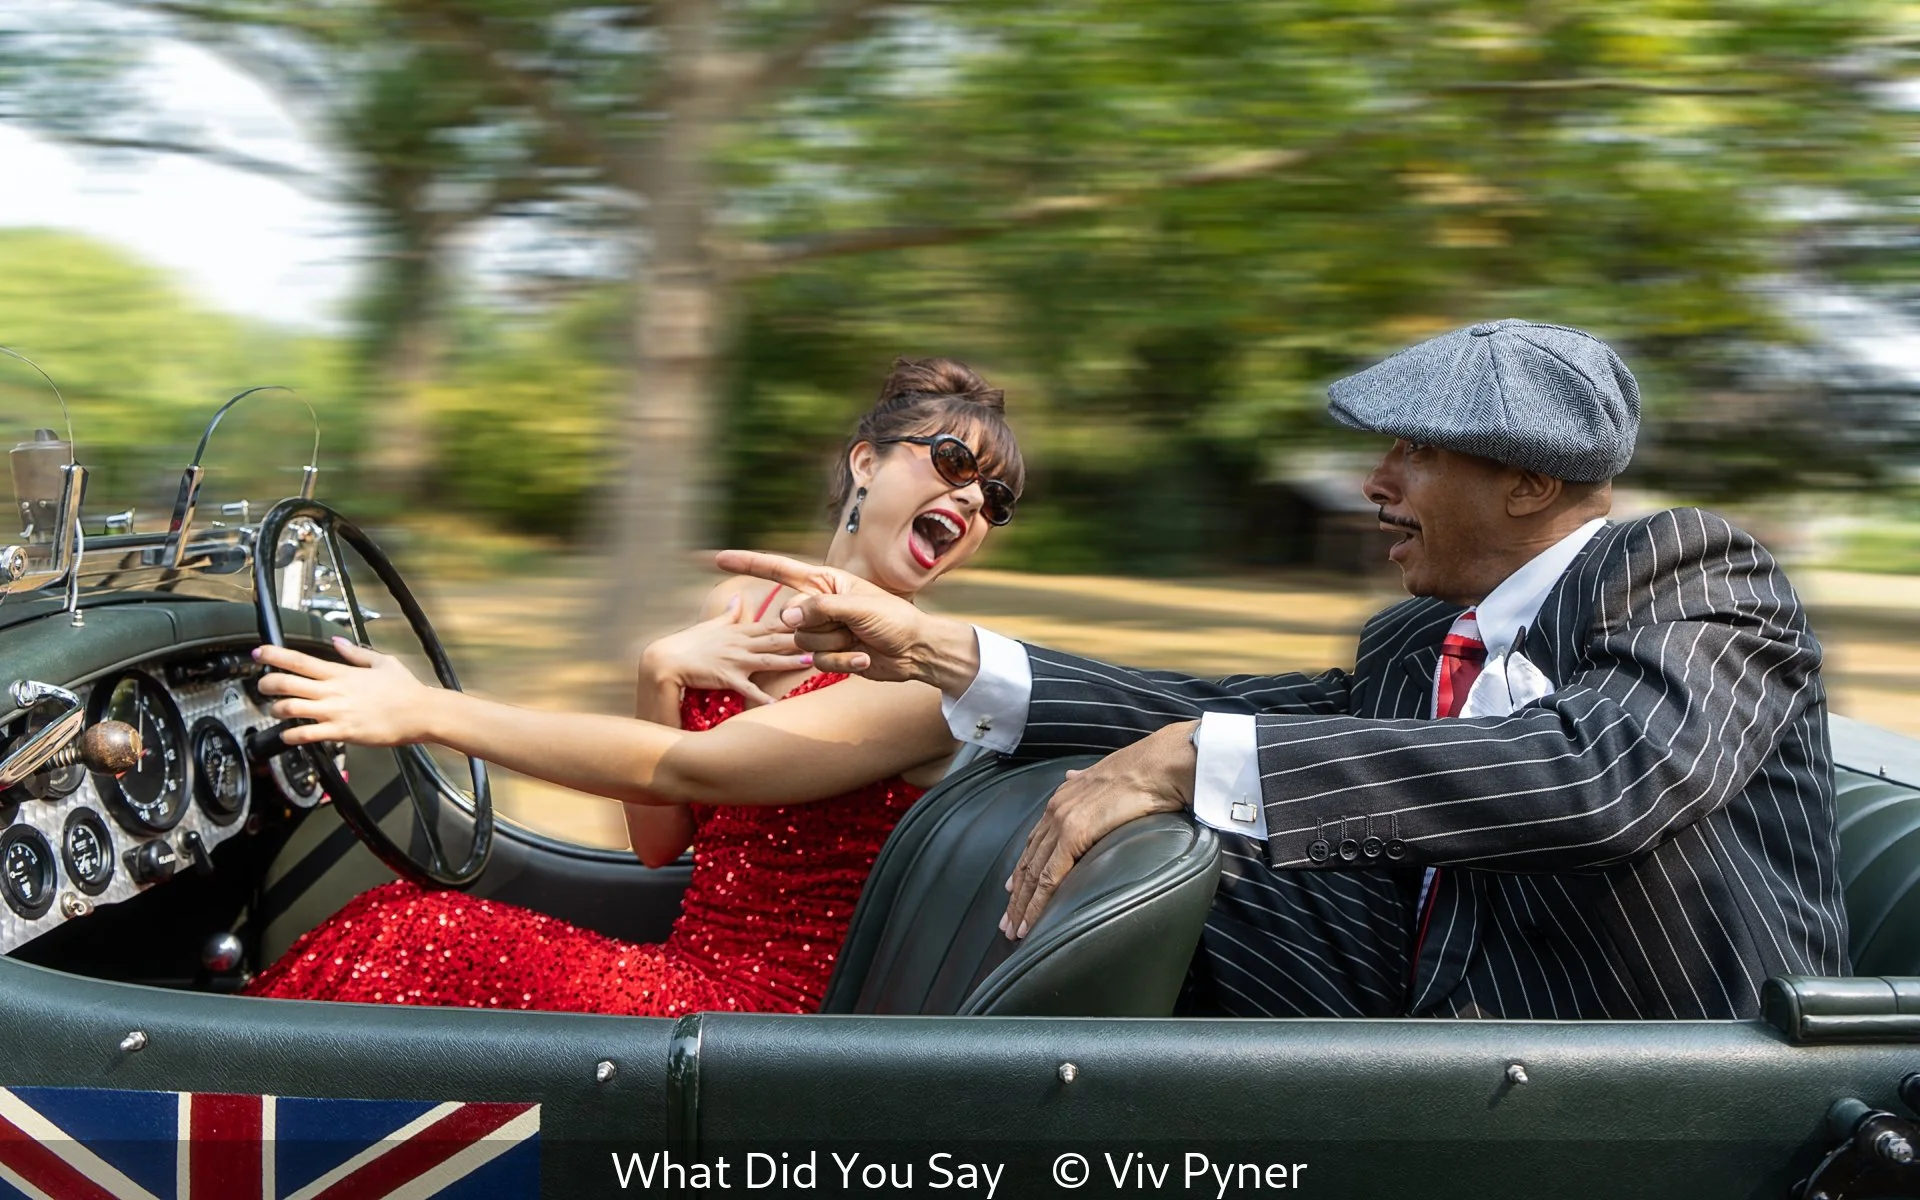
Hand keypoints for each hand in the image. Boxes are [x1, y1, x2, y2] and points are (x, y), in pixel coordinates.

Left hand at [253, 637, 433, 746]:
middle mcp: (333, 691)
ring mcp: (335, 713)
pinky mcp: (341, 732)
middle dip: (266, 683)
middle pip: (286, 683)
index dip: (274, 655)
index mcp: (341, 673)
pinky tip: (288, 736)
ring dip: (276, 710)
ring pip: (290, 708)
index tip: (258, 653)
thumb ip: (355, 652)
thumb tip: (337, 641)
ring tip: (275, 711)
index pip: (299, 660)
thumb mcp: (383, 662)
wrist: (420, 713)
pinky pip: (307, 735)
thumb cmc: (405, 689)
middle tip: (262, 685)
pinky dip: (291, 736)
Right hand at [641, 594, 810, 706]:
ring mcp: (734, 660)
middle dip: (803, 637)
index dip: (797, 619)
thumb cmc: (690, 643)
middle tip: (828, 634)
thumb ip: (730, 614)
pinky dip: (761, 696)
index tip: (819, 614)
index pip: (773, 623)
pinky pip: (746, 688)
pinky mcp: (725, 677)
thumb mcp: (712, 625)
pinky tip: (777, 704)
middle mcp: (741, 643)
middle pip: (777, 638)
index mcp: (741, 631)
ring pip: (768, 659)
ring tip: (813, 661)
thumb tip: (739, 596)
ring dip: (790, 660)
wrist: (666, 658)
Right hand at [713, 550, 974, 688]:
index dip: (748, 564)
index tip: (717, 559)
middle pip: (792, 618)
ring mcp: (823, 631)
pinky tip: (865, 657)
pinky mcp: (829, 654)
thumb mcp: (858, 607)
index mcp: (825, 582)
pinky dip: (844, 661)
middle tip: (854, 627)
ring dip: (835, 646)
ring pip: (802, 643)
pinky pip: (818, 661)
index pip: (778, 570)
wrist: (916, 651)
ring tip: (863, 641)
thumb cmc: (894, 619)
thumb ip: (820, 609)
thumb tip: (786, 619)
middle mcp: (819, 604)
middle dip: (822, 626)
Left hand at [1002, 720, 1197, 938]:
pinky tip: (1032, 921)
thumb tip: (1073, 776)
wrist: (1157, 766)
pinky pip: (1049, 877)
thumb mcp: (1102, 775)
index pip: (1035, 843)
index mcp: (1061, 800)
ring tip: (1015, 930)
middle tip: (1006, 923)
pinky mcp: (1074, 835)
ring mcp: (1061, 823)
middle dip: (1016, 895)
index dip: (1022, 869)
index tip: (1012, 891)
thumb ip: (1083, 780)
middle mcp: (1055, 811)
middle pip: (1028, 862)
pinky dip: (1037, 903)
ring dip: (1022, 906)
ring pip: (1033, 874)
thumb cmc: (1142, 772)